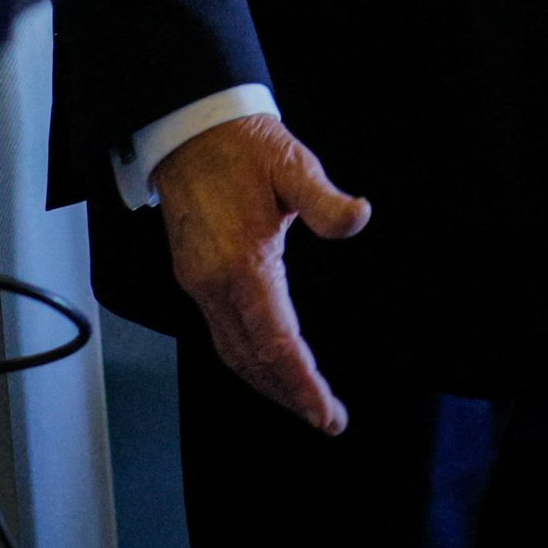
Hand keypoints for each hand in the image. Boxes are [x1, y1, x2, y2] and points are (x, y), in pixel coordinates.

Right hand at [153, 114, 371, 431]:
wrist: (189, 129)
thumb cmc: (243, 146)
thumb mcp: (292, 165)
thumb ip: (325, 200)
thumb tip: (358, 218)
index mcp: (242, 263)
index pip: (276, 343)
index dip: (303, 383)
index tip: (327, 412)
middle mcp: (214, 282)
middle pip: (252, 360)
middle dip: (289, 395)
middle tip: (326, 418)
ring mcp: (199, 282)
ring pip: (232, 352)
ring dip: (267, 383)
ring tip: (302, 402)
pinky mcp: (194, 275)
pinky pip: (220, 333)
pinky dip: (247, 359)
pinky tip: (268, 364)